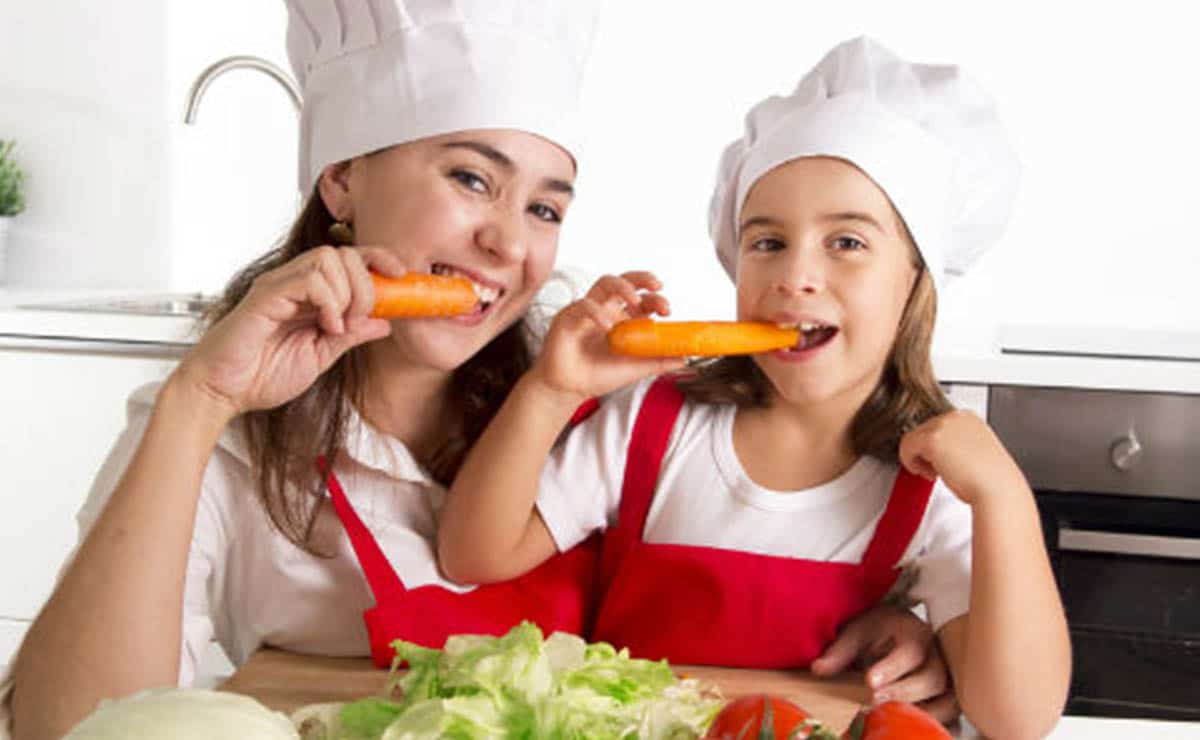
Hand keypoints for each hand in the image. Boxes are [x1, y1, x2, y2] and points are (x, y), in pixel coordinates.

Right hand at [174, 245, 408, 417]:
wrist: (222, 392)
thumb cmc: (260, 374)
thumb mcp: (321, 355)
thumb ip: (351, 335)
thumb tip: (384, 322)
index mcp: (308, 294)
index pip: (349, 258)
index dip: (378, 259)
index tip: (401, 274)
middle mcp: (293, 283)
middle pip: (343, 253)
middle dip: (366, 284)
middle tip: (360, 318)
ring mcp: (279, 287)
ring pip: (327, 260)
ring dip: (347, 292)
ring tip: (341, 325)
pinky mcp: (265, 297)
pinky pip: (307, 281)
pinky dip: (328, 302)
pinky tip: (325, 326)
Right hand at [528, 271, 684, 401]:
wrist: (569, 389)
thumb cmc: (598, 375)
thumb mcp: (635, 368)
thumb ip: (658, 361)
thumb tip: (685, 357)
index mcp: (623, 319)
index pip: (643, 299)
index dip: (656, 299)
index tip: (668, 310)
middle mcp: (607, 310)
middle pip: (625, 281)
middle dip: (642, 279)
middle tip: (657, 286)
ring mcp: (588, 311)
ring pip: (605, 283)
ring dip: (623, 287)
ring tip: (635, 300)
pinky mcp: (569, 316)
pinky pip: (583, 305)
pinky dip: (596, 313)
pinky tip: (607, 326)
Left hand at [811, 604, 959, 724]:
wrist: (895, 632)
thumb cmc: (877, 631)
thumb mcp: (856, 631)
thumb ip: (839, 651)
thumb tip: (818, 670)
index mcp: (916, 634)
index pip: (911, 651)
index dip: (892, 669)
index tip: (869, 682)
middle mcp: (938, 657)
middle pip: (933, 679)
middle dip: (903, 693)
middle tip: (873, 702)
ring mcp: (948, 681)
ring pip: (949, 702)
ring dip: (922, 715)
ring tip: (891, 721)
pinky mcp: (947, 701)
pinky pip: (954, 721)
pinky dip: (938, 730)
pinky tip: (913, 733)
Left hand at [898, 410, 1027, 506]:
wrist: (997, 489)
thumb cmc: (989, 478)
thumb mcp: (973, 450)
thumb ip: (954, 443)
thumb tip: (936, 450)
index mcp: (968, 417)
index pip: (937, 427)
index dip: (935, 448)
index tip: (941, 462)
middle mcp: (956, 416)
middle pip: (923, 430)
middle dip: (927, 453)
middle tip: (938, 471)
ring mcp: (944, 425)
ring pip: (913, 438)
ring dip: (920, 458)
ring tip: (936, 473)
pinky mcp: (932, 439)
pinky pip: (906, 447)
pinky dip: (911, 462)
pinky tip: (929, 474)